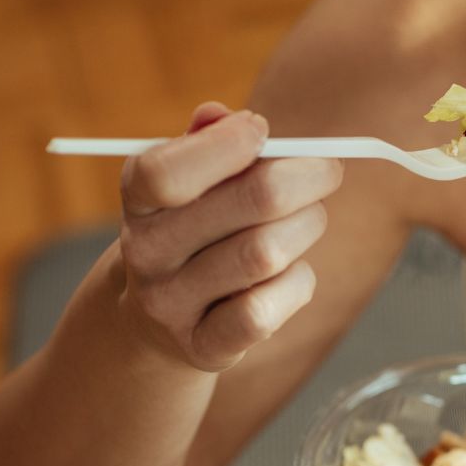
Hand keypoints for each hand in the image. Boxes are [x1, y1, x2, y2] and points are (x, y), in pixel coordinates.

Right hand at [115, 102, 344, 372]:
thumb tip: (224, 118)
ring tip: (309, 220)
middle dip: (307, 177)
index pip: (166, 171)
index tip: (263, 130)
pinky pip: (265, 312)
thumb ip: (206, 142)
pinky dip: (297, 285)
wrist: (155, 320)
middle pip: (252, 202)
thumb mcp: (188, 180)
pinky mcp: (203, 348)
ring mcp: (171, 305)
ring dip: (307, 227)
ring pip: (267, 254)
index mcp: (139, 199)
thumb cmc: (192, 227)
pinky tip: (293, 272)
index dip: (228, 143)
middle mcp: (146, 252)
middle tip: (327, 172)